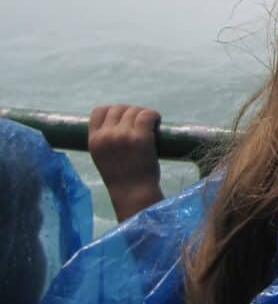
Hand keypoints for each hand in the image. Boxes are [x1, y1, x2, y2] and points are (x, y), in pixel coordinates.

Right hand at [88, 104, 164, 221]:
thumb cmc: (121, 178)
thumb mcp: (104, 157)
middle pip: (118, 108)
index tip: (123, 118)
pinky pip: (147, 114)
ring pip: (134, 110)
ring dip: (143, 114)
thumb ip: (107, 140)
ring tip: (150, 124)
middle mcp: (106, 136)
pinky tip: (157, 122)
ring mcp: (123, 135)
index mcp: (94, 141)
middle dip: (130, 112)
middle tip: (140, 123)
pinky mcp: (140, 137)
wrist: (133, 194)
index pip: (98, 111)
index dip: (112, 111)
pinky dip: (153, 115)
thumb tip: (119, 122)